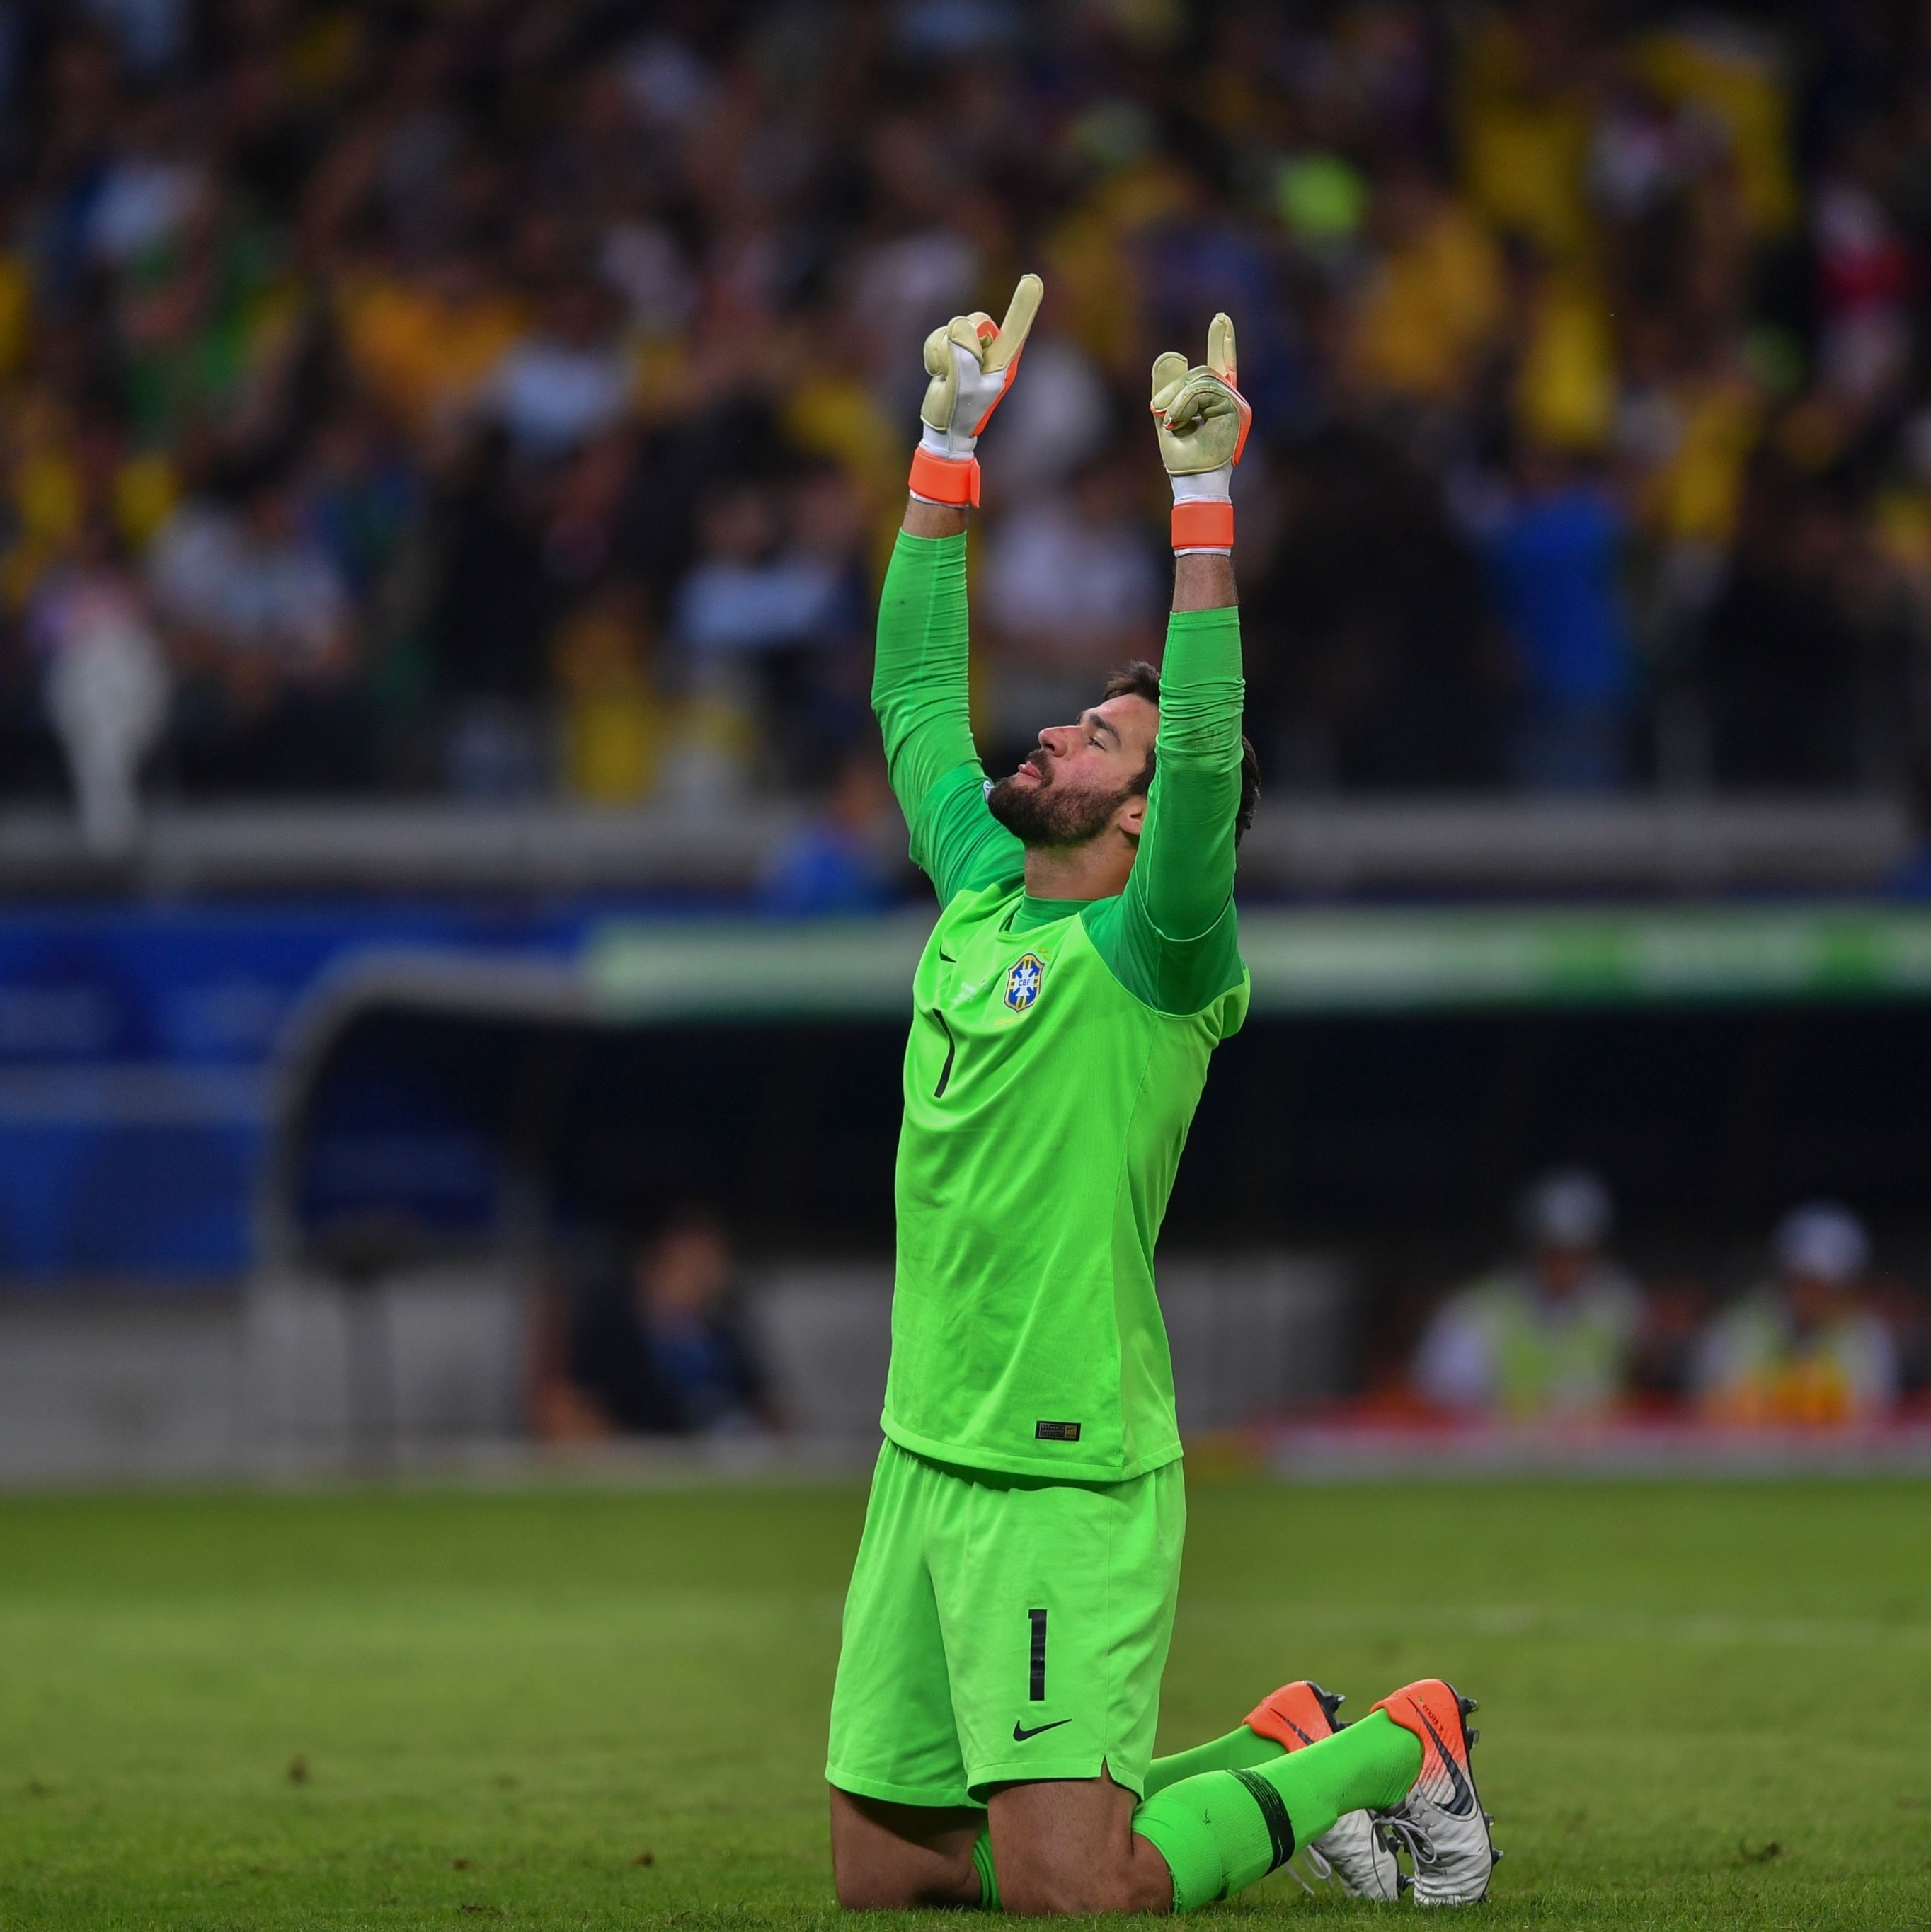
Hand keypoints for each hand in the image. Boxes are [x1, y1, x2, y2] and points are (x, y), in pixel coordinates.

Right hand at [906, 274, 1042, 511]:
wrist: (944, 427)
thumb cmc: (960, 412)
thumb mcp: (964, 387)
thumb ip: (963, 356)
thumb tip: (958, 328)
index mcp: (1003, 361)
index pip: (1015, 330)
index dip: (1023, 305)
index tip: (1033, 280)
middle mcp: (990, 350)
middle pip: (976, 320)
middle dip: (962, 342)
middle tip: (958, 372)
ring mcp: (971, 348)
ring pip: (953, 327)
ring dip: (943, 353)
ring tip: (947, 377)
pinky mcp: (952, 347)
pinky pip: (937, 335)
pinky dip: (933, 354)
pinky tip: (938, 373)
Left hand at [1149, 312, 1249, 551]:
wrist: (1192, 483)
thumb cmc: (1181, 459)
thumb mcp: (1166, 417)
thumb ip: (1167, 388)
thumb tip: (1171, 353)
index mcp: (1214, 401)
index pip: (1221, 365)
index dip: (1222, 342)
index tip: (1221, 318)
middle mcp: (1229, 400)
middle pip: (1202, 371)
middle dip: (1175, 389)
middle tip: (1158, 411)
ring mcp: (1235, 405)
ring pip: (1203, 378)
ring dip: (1179, 398)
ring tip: (1171, 422)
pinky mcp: (1236, 411)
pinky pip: (1206, 390)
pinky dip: (1185, 402)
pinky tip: (1178, 421)